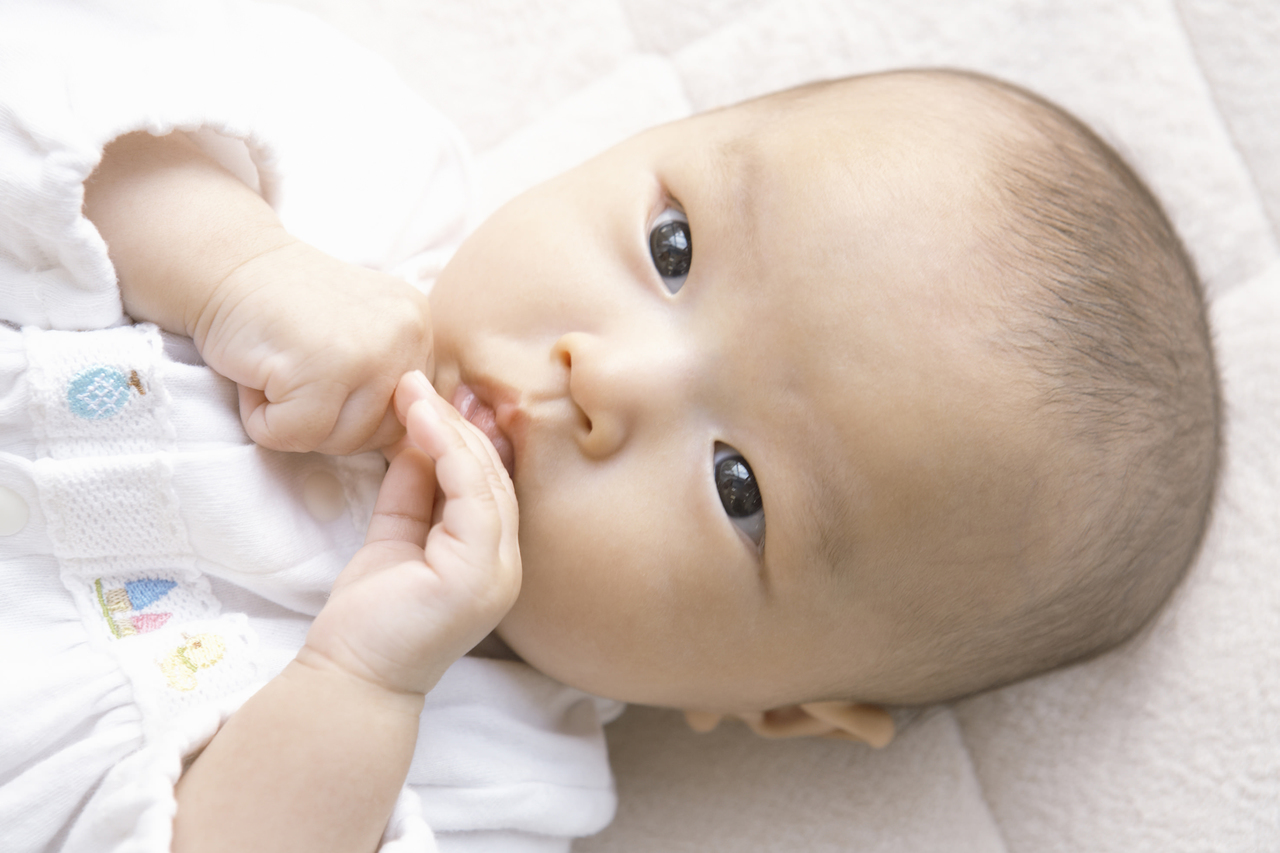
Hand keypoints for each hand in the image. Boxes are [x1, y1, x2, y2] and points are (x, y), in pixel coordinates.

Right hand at [84, 131, 432, 454]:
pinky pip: (294, 435)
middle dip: (328, 420)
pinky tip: (261, 372)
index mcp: (419, 325)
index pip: (409, 415)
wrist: (227, 264)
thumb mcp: (361, 334)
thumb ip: (389, 379)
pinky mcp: (321, 370)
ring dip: (295, 420)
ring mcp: (369, 350)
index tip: (325, 367)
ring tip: (280, 368)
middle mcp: (407, 333)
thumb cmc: (286, 310)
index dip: (357, 409)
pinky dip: (263, 419)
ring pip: (341, 441)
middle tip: (296, 368)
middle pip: (379, 435)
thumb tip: (412, 442)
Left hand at [298, 371, 521, 694]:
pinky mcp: (477, 576)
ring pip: (486, 480)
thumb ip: (412, 488)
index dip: (461, 434)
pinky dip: (447, 451)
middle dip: (456, 422)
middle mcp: (504, 564)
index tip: (427, 394)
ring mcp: (497, 572)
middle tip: (417, 380)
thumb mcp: (395, 534)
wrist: (350, 676)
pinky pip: (472, 497)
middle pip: (492, 474)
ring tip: (413, 389)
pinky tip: (419, 420)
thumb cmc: (370, 615)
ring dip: (449, 427)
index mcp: (489, 557)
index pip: (487, 483)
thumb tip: (416, 432)